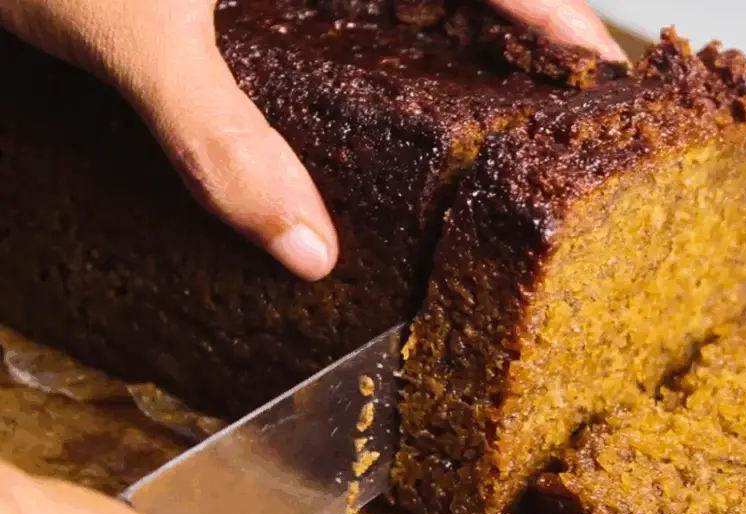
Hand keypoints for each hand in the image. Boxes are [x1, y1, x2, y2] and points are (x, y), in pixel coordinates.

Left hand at [0, 0, 624, 281]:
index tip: (598, 65)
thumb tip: (303, 246)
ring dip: (454, 48)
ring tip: (498, 116)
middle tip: (559, 110)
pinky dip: (385, 58)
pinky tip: (398, 102)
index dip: (545, 8)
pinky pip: (349, 17)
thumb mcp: (136, 32)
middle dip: (511, 36)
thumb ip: (219, 138)